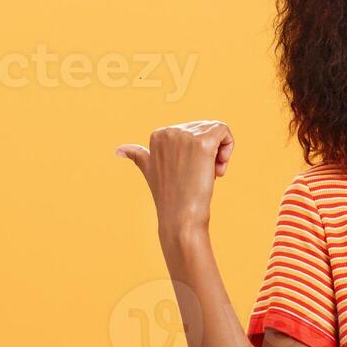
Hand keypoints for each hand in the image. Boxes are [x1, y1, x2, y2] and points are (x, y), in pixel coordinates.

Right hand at [115, 120, 234, 239]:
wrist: (180, 218)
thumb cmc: (170, 196)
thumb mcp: (149, 171)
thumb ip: (137, 156)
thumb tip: (118, 150)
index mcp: (158, 134)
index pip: (193, 130)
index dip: (197, 151)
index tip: (191, 171)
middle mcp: (170, 131)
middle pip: (206, 128)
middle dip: (211, 151)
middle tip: (203, 175)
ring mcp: (185, 136)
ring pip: (217, 130)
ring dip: (221, 152)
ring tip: (211, 173)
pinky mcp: (203, 142)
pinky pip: (225, 130)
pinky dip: (229, 148)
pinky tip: (219, 168)